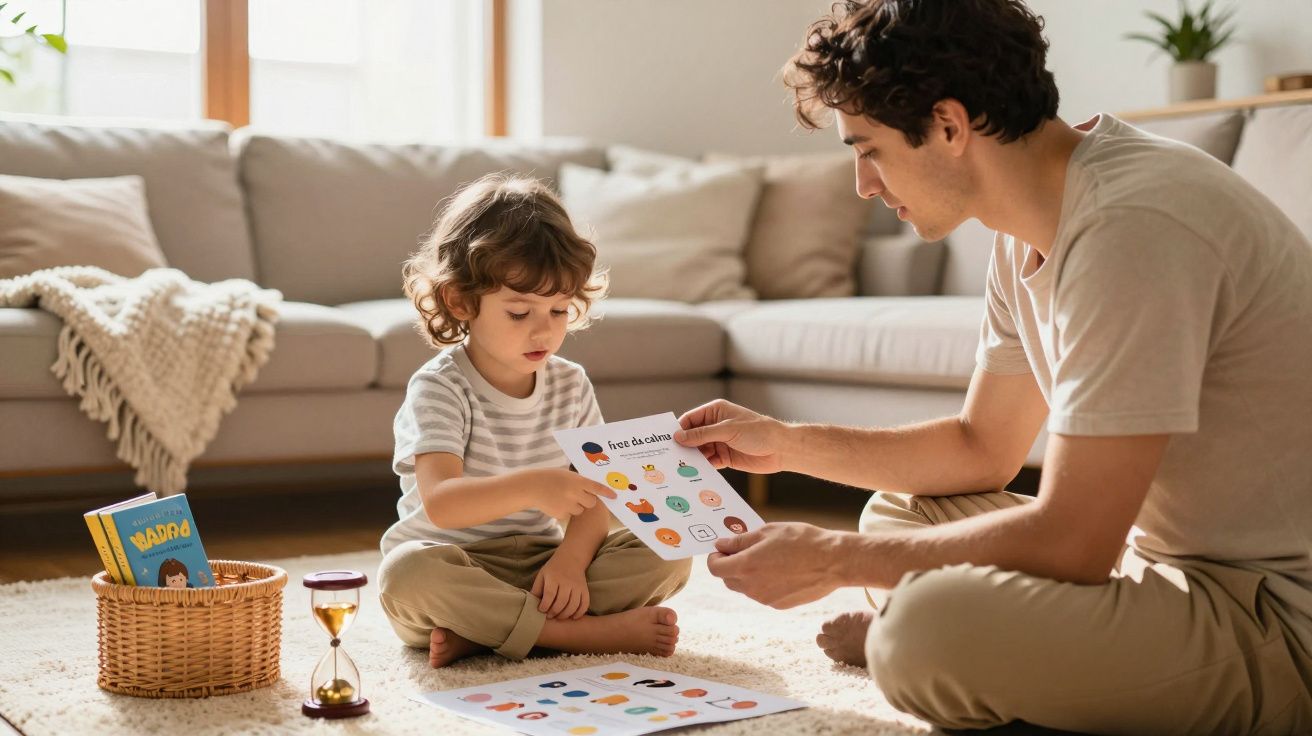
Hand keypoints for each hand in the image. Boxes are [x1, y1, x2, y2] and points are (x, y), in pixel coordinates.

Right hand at [526, 468, 615, 518]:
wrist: (531, 486)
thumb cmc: (551, 478)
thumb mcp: (567, 475)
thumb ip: (580, 481)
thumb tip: (594, 489)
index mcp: (577, 481)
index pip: (596, 487)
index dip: (606, 492)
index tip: (614, 496)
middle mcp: (574, 493)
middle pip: (591, 502)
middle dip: (588, 500)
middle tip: (579, 495)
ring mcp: (567, 505)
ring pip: (580, 510)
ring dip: (575, 506)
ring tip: (562, 497)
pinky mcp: (560, 514)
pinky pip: (569, 515)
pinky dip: (565, 511)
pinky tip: (556, 503)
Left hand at [531, 551, 590, 618]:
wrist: (571, 558)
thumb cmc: (553, 570)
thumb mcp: (542, 575)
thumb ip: (537, 589)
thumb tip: (531, 605)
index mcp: (553, 577)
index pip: (550, 594)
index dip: (545, 605)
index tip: (541, 610)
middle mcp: (567, 581)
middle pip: (562, 601)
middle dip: (554, 612)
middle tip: (549, 616)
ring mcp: (577, 586)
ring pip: (573, 604)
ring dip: (565, 614)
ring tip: (559, 617)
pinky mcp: (585, 589)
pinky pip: (584, 604)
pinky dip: (579, 613)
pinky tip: (573, 617)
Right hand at [674, 399, 785, 473]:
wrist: (781, 449)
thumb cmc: (758, 431)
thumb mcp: (727, 430)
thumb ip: (702, 434)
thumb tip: (679, 436)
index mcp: (715, 412)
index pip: (690, 420)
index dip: (679, 430)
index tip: (667, 442)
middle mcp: (715, 426)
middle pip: (692, 437)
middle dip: (683, 446)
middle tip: (670, 458)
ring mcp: (720, 442)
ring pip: (699, 451)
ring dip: (692, 459)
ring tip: (680, 468)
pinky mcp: (725, 457)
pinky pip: (708, 462)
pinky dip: (702, 467)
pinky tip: (694, 474)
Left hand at [706, 522, 844, 607]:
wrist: (833, 562)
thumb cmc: (801, 541)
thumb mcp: (768, 532)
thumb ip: (740, 540)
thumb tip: (721, 545)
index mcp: (746, 566)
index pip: (715, 568)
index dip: (715, 557)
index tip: (723, 549)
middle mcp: (752, 586)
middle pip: (727, 579)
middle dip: (730, 566)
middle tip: (745, 550)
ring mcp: (765, 598)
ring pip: (745, 588)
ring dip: (747, 575)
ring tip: (768, 558)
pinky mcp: (778, 605)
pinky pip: (762, 594)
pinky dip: (764, 583)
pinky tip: (781, 570)